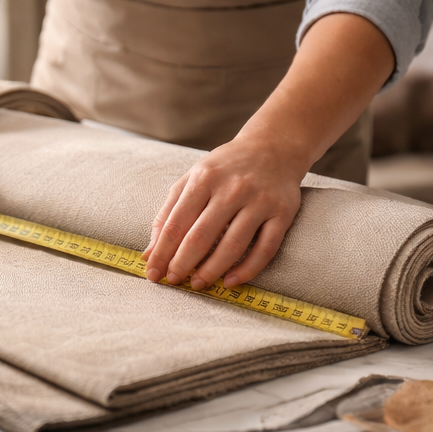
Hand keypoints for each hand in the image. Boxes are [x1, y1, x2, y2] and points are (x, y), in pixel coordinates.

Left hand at [142, 135, 302, 290]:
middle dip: (182, 265)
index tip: (153, 273)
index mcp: (204, 179)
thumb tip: (150, 253)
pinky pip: (265, 249)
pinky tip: (230, 281)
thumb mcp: (191, 180)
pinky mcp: (283, 213)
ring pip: (233, 246)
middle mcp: (233, 189)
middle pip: (201, 237)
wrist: (274, 147)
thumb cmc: (224, 170)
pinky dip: (247, 270)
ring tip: (198, 284)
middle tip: (173, 280)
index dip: (162, 253)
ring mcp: (260, 201)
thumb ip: (168, 214)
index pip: (176, 224)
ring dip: (211, 271)